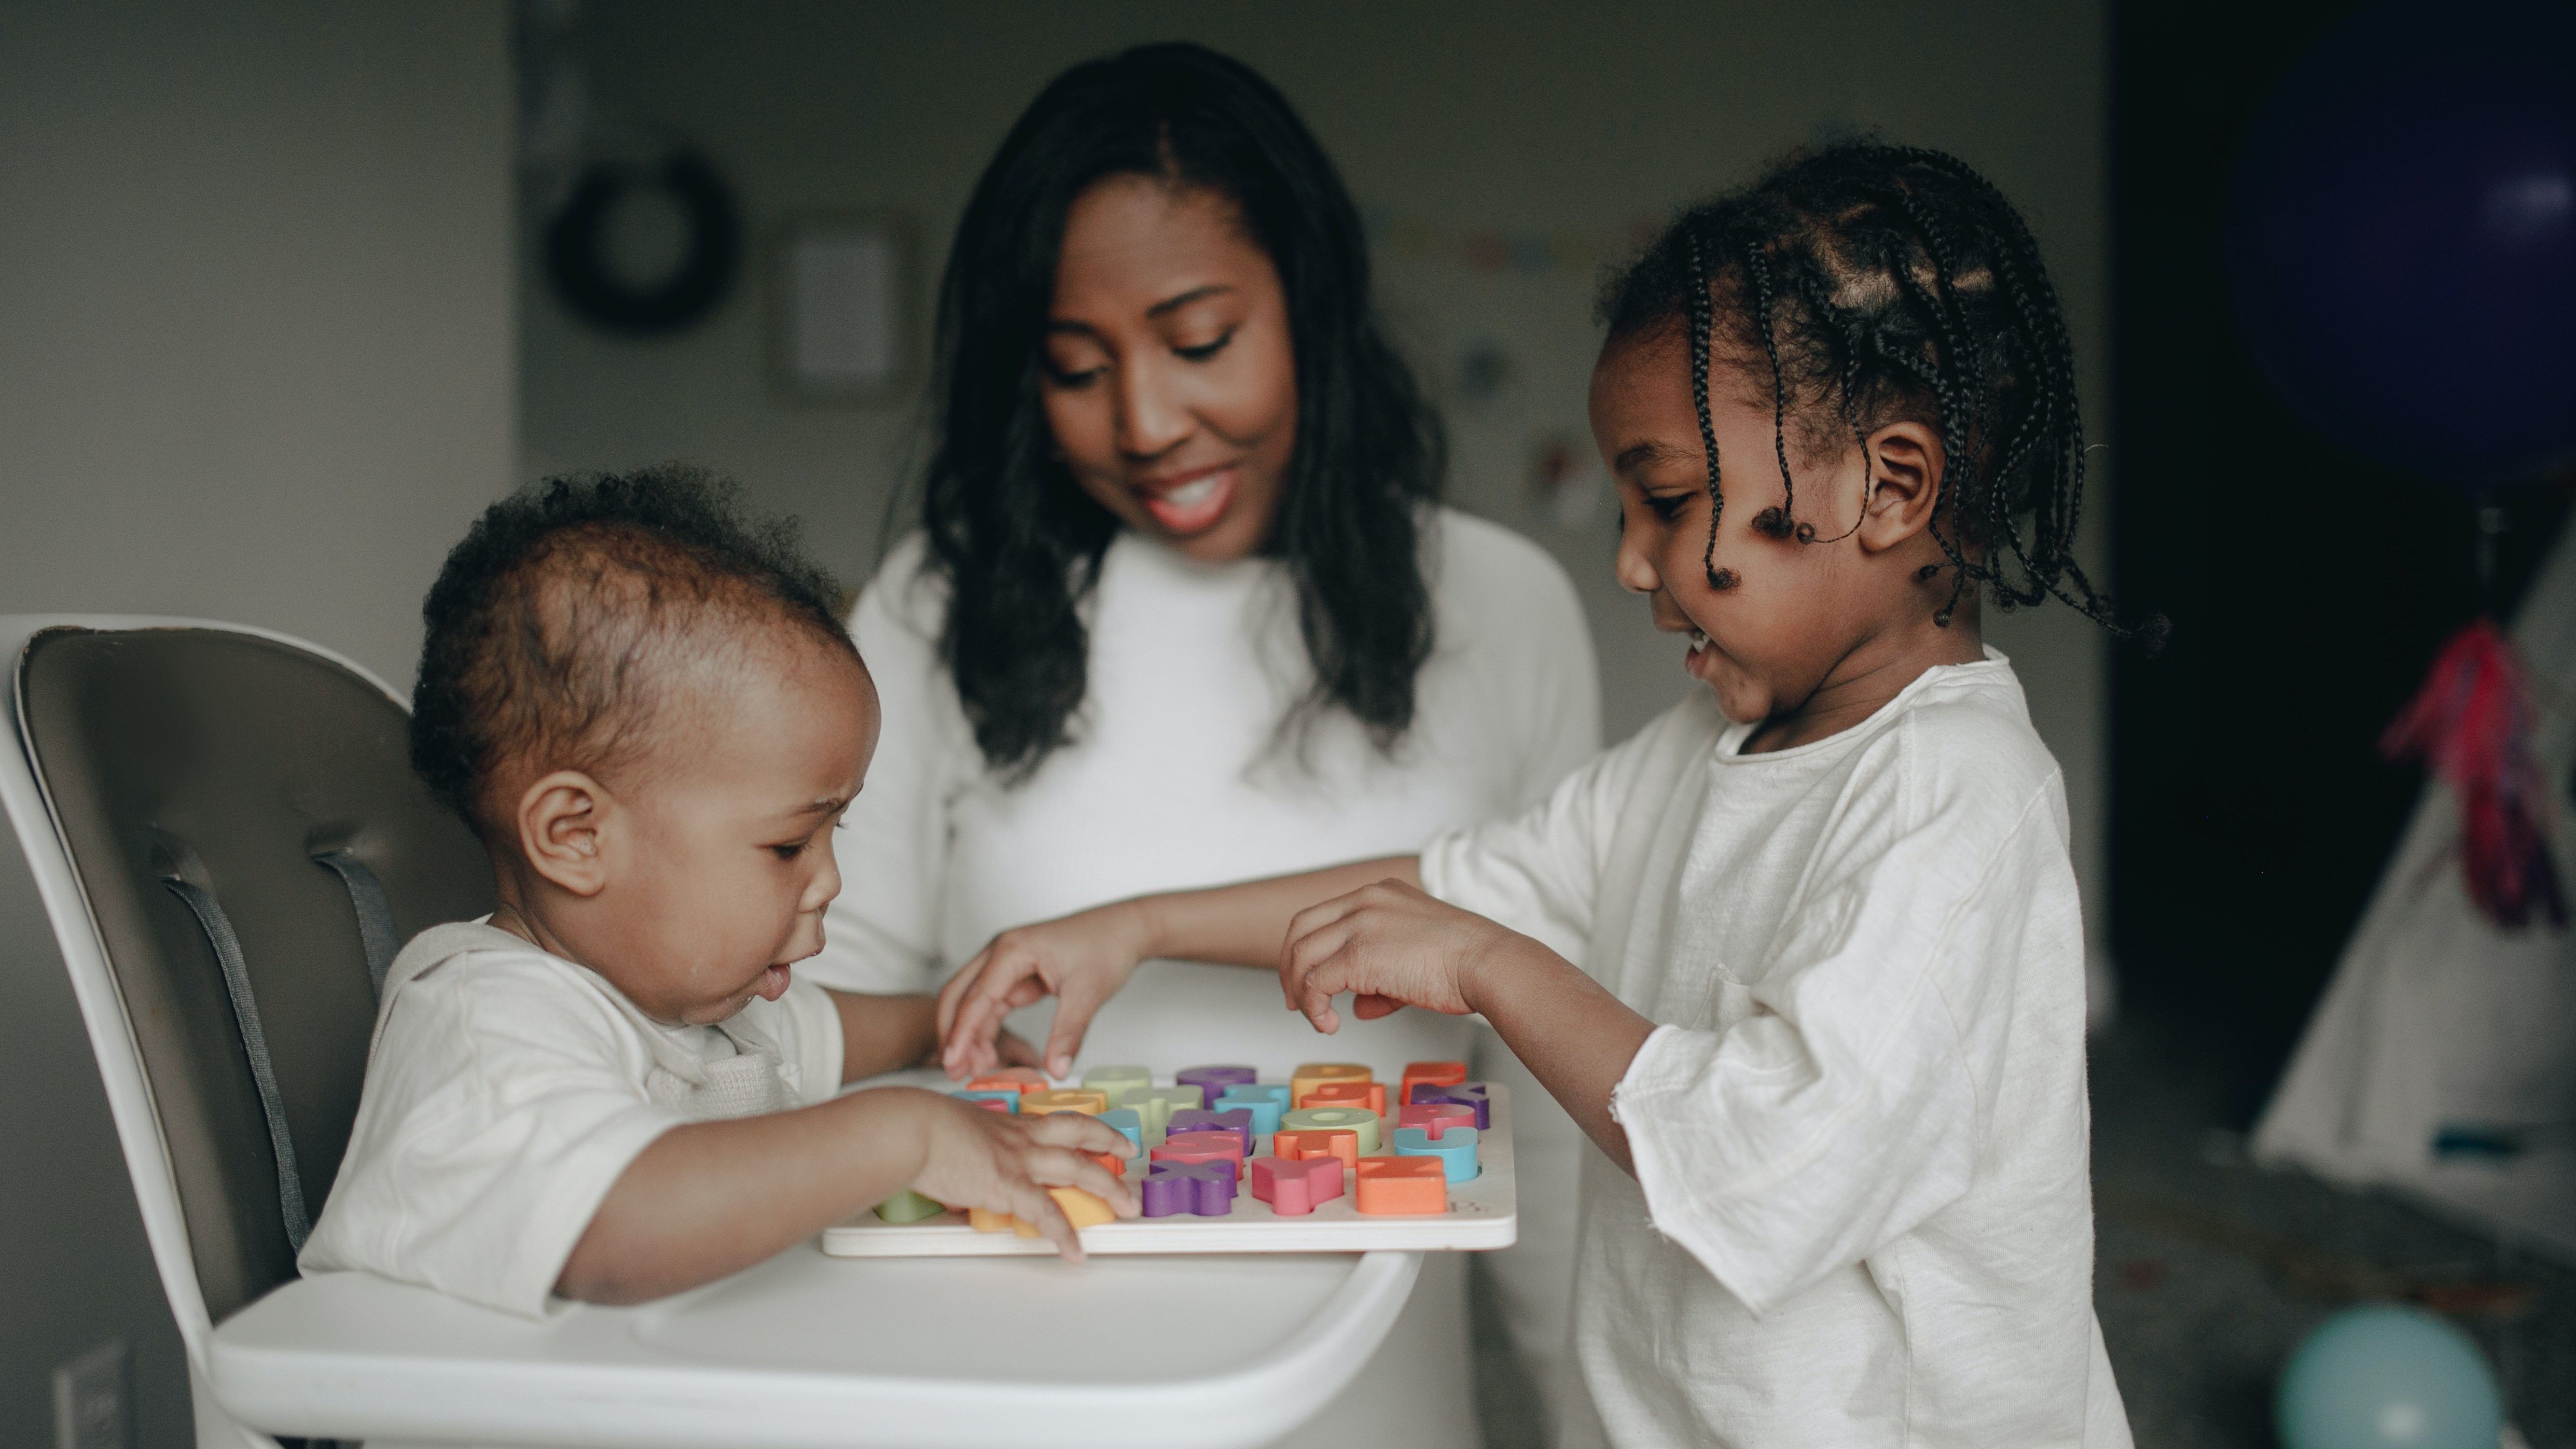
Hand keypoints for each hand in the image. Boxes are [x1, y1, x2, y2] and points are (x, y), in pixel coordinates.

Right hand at [907, 1093, 1138, 1260]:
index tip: (1103, 1134)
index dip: (1086, 1127)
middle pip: (1080, 1138)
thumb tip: (962, 1164)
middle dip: (1111, 1148)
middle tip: (1130, 1160)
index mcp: (1008, 1124)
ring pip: (1078, 1169)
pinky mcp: (1008, 1186)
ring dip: (1108, 1187)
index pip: (1058, 1123)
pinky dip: (1064, 1234)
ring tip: (1127, 1206)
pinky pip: (1046, 1214)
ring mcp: (1019, 1160)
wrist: (910, 1129)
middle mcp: (1021, 1138)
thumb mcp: (953, 1125)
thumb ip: (967, 1147)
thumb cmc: (918, 1124)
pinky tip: (1076, 1251)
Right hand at [937, 904, 1153, 1079]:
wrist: (1125, 928)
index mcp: (1012, 950)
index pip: (976, 997)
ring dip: (970, 1035)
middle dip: (953, 1034)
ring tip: (974, 1071)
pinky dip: (987, 1029)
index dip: (961, 1033)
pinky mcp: (1017, 974)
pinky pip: (991, 1005)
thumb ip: (1069, 1033)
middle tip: (953, 1071)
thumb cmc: (1107, 946)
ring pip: (973, 1002)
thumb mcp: (1088, 993)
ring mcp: (1007, 963)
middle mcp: (1001, 952)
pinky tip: (990, 1055)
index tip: (952, 1063)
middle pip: (960, 995)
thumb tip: (1056, 1070)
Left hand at [1279, 879, 1524, 1033]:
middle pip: (1300, 928)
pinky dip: (1315, 1007)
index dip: (1306, 949)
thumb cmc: (1464, 963)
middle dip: (1290, 967)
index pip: (1323, 915)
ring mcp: (1360, 924)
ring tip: (1317, 1019)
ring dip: (1301, 992)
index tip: (1305, 979)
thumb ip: (1380, 978)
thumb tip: (1359, 1006)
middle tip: (1295, 1001)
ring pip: (1303, 955)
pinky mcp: (1359, 954)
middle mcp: (1364, 900)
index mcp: (1379, 893)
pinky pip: (1317, 982)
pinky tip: (1330, 1024)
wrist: (1487, 963)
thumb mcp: (1414, 956)